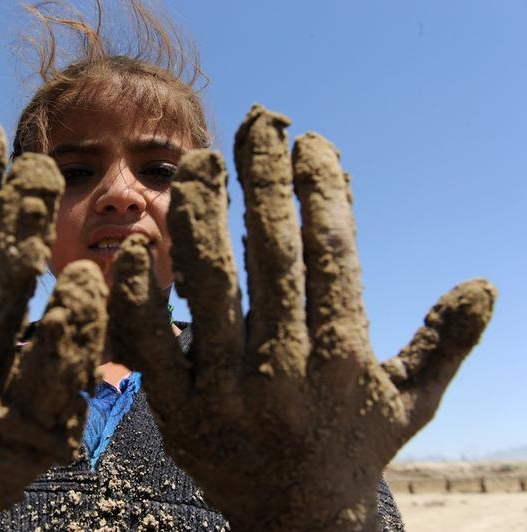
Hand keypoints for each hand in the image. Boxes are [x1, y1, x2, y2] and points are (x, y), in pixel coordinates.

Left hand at [108, 105, 495, 530]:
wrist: (294, 523)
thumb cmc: (352, 449)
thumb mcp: (409, 401)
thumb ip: (444, 342)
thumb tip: (487, 284)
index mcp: (345, 360)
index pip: (333, 254)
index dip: (322, 190)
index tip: (311, 142)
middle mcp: (288, 372)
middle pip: (271, 255)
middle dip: (265, 181)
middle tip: (257, 124)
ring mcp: (227, 392)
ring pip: (209, 287)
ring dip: (202, 216)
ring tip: (202, 162)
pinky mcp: (178, 413)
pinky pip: (150, 344)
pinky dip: (140, 295)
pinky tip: (138, 247)